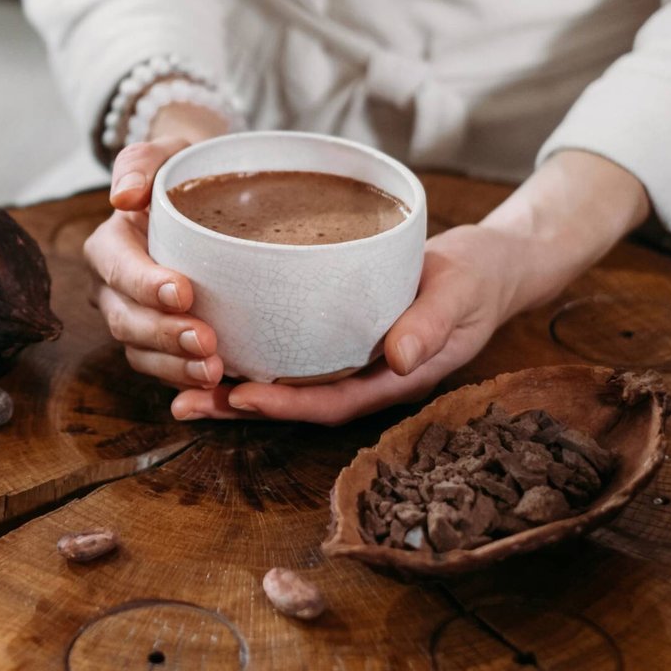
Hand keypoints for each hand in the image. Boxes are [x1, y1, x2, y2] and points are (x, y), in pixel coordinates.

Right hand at [84, 102, 228, 388]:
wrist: (204, 197)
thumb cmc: (183, 174)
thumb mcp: (164, 153)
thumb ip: (140, 163)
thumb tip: (124, 195)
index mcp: (109, 246)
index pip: (118, 269)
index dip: (145, 285)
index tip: (183, 292)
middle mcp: (113, 289)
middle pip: (126, 320)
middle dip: (163, 336)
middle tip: (207, 342)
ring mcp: (134, 319)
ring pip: (140, 353)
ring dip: (174, 367)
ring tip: (215, 370)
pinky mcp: (158, 343)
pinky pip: (163, 369)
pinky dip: (185, 379)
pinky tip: (218, 383)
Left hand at [169, 223, 527, 421]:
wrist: (490, 264)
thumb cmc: (478, 279)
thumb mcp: (460, 295)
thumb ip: (431, 324)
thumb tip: (398, 359)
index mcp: (394, 379)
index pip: (332, 403)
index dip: (287, 405)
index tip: (242, 397)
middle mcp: (364, 377)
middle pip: (296, 402)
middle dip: (240, 407)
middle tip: (183, 404)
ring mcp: (350, 359)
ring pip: (286, 381)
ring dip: (233, 387)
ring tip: (179, 386)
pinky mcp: (338, 335)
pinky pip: (290, 353)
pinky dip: (253, 354)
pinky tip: (212, 344)